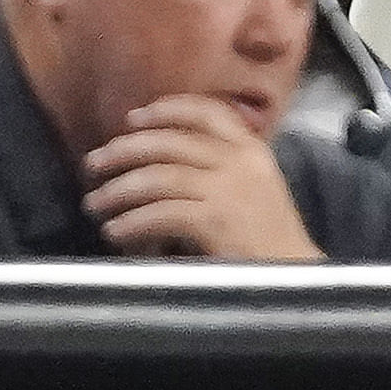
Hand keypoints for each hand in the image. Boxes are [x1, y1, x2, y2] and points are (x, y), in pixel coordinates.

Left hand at [81, 94, 326, 260]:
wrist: (296, 279)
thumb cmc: (271, 240)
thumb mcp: (255, 189)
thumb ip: (222, 169)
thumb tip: (164, 161)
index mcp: (252, 150)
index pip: (206, 112)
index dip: (165, 110)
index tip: (133, 119)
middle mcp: (240, 163)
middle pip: (170, 142)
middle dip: (124, 150)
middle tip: (94, 164)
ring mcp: (229, 191)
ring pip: (159, 177)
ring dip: (118, 190)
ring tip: (95, 204)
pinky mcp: (216, 222)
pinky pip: (161, 214)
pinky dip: (132, 222)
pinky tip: (116, 232)